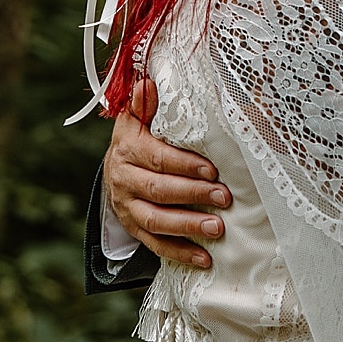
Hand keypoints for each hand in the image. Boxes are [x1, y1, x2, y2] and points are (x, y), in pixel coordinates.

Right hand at [103, 77, 231, 270]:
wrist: (117, 167)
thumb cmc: (141, 136)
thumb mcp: (141, 117)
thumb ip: (146, 104)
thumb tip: (147, 83)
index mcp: (127, 149)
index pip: (157, 158)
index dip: (184, 165)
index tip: (212, 170)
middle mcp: (123, 180)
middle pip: (157, 190)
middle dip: (192, 195)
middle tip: (224, 197)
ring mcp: (127, 207)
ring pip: (155, 221)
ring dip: (187, 226)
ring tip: (217, 228)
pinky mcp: (134, 229)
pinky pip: (156, 245)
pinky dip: (180, 253)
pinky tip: (205, 258)